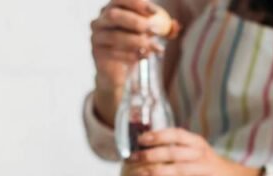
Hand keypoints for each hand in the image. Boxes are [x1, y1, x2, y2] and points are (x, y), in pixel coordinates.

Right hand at [91, 0, 162, 123]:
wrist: (119, 71)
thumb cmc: (135, 47)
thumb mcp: (151, 36)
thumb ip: (164, 29)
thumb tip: (176, 26)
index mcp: (112, 9)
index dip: (138, 4)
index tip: (155, 12)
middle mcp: (100, 20)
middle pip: (115, 15)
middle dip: (136, 22)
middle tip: (154, 31)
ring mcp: (96, 37)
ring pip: (115, 36)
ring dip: (138, 42)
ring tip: (153, 48)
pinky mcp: (97, 53)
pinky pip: (114, 53)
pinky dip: (132, 56)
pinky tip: (144, 57)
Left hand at [127, 128, 259, 175]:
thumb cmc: (207, 166)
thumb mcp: (195, 152)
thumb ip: (175, 150)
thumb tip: (145, 152)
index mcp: (196, 142)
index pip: (176, 134)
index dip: (158, 136)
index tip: (141, 139)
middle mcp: (201, 153)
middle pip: (173, 153)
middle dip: (151, 156)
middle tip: (133, 159)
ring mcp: (205, 169)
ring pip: (177, 169)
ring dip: (156, 172)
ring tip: (140, 175)